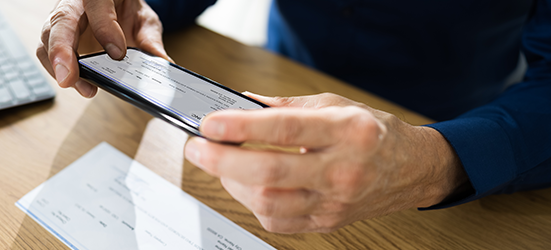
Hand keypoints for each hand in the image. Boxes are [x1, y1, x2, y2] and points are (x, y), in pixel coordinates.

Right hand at [37, 0, 170, 97]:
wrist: (114, 5)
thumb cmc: (125, 9)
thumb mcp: (143, 20)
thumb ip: (150, 40)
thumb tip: (163, 63)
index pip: (97, 5)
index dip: (105, 29)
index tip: (118, 54)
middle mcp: (75, 3)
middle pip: (61, 22)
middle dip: (62, 50)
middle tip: (69, 78)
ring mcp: (62, 19)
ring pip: (47, 38)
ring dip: (58, 65)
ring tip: (77, 85)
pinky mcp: (56, 36)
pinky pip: (46, 51)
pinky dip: (56, 69)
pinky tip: (75, 82)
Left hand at [184, 93, 469, 232]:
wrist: (410, 170)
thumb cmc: (372, 132)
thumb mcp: (335, 104)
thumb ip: (286, 105)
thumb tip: (241, 103)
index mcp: (347, 131)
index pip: (285, 129)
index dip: (241, 128)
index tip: (210, 123)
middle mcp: (342, 169)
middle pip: (270, 173)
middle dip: (222, 161)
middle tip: (197, 147)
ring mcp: (335, 202)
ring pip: (269, 203)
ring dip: (233, 183)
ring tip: (221, 164)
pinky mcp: (328, 222)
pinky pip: (278, 222)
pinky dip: (253, 203)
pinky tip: (246, 185)